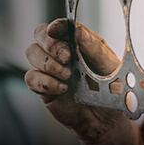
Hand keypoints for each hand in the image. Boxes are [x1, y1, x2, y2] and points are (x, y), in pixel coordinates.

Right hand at [25, 18, 142, 144]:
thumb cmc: (112, 89)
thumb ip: (95, 49)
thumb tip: (80, 31)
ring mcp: (51, 69)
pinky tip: (62, 88)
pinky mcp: (44, 87)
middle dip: (50, 43)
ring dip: (47, 63)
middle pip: (40, 34)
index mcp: (79, 41)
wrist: (107, 120)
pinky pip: (31, 78)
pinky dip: (45, 82)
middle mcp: (62, 52)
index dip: (56, 25)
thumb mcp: (110, 67)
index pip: (61, 25)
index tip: (56, 29)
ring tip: (67, 75)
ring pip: (32, 53)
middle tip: (67, 56)